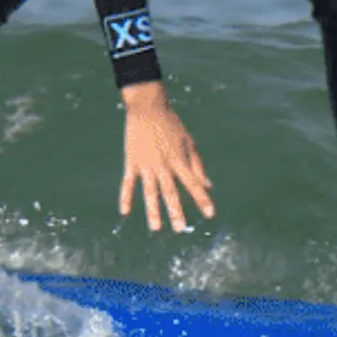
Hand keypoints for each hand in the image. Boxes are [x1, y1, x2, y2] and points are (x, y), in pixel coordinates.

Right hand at [117, 82, 216, 231]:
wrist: (147, 107)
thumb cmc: (171, 124)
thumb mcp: (189, 142)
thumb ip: (197, 165)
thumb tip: (209, 185)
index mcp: (179, 159)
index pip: (193, 183)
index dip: (202, 199)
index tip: (211, 214)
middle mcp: (163, 164)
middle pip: (170, 192)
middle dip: (176, 211)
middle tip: (180, 229)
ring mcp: (146, 164)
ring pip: (150, 191)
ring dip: (153, 210)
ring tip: (156, 228)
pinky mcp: (131, 161)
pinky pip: (128, 182)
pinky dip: (126, 197)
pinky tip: (125, 212)